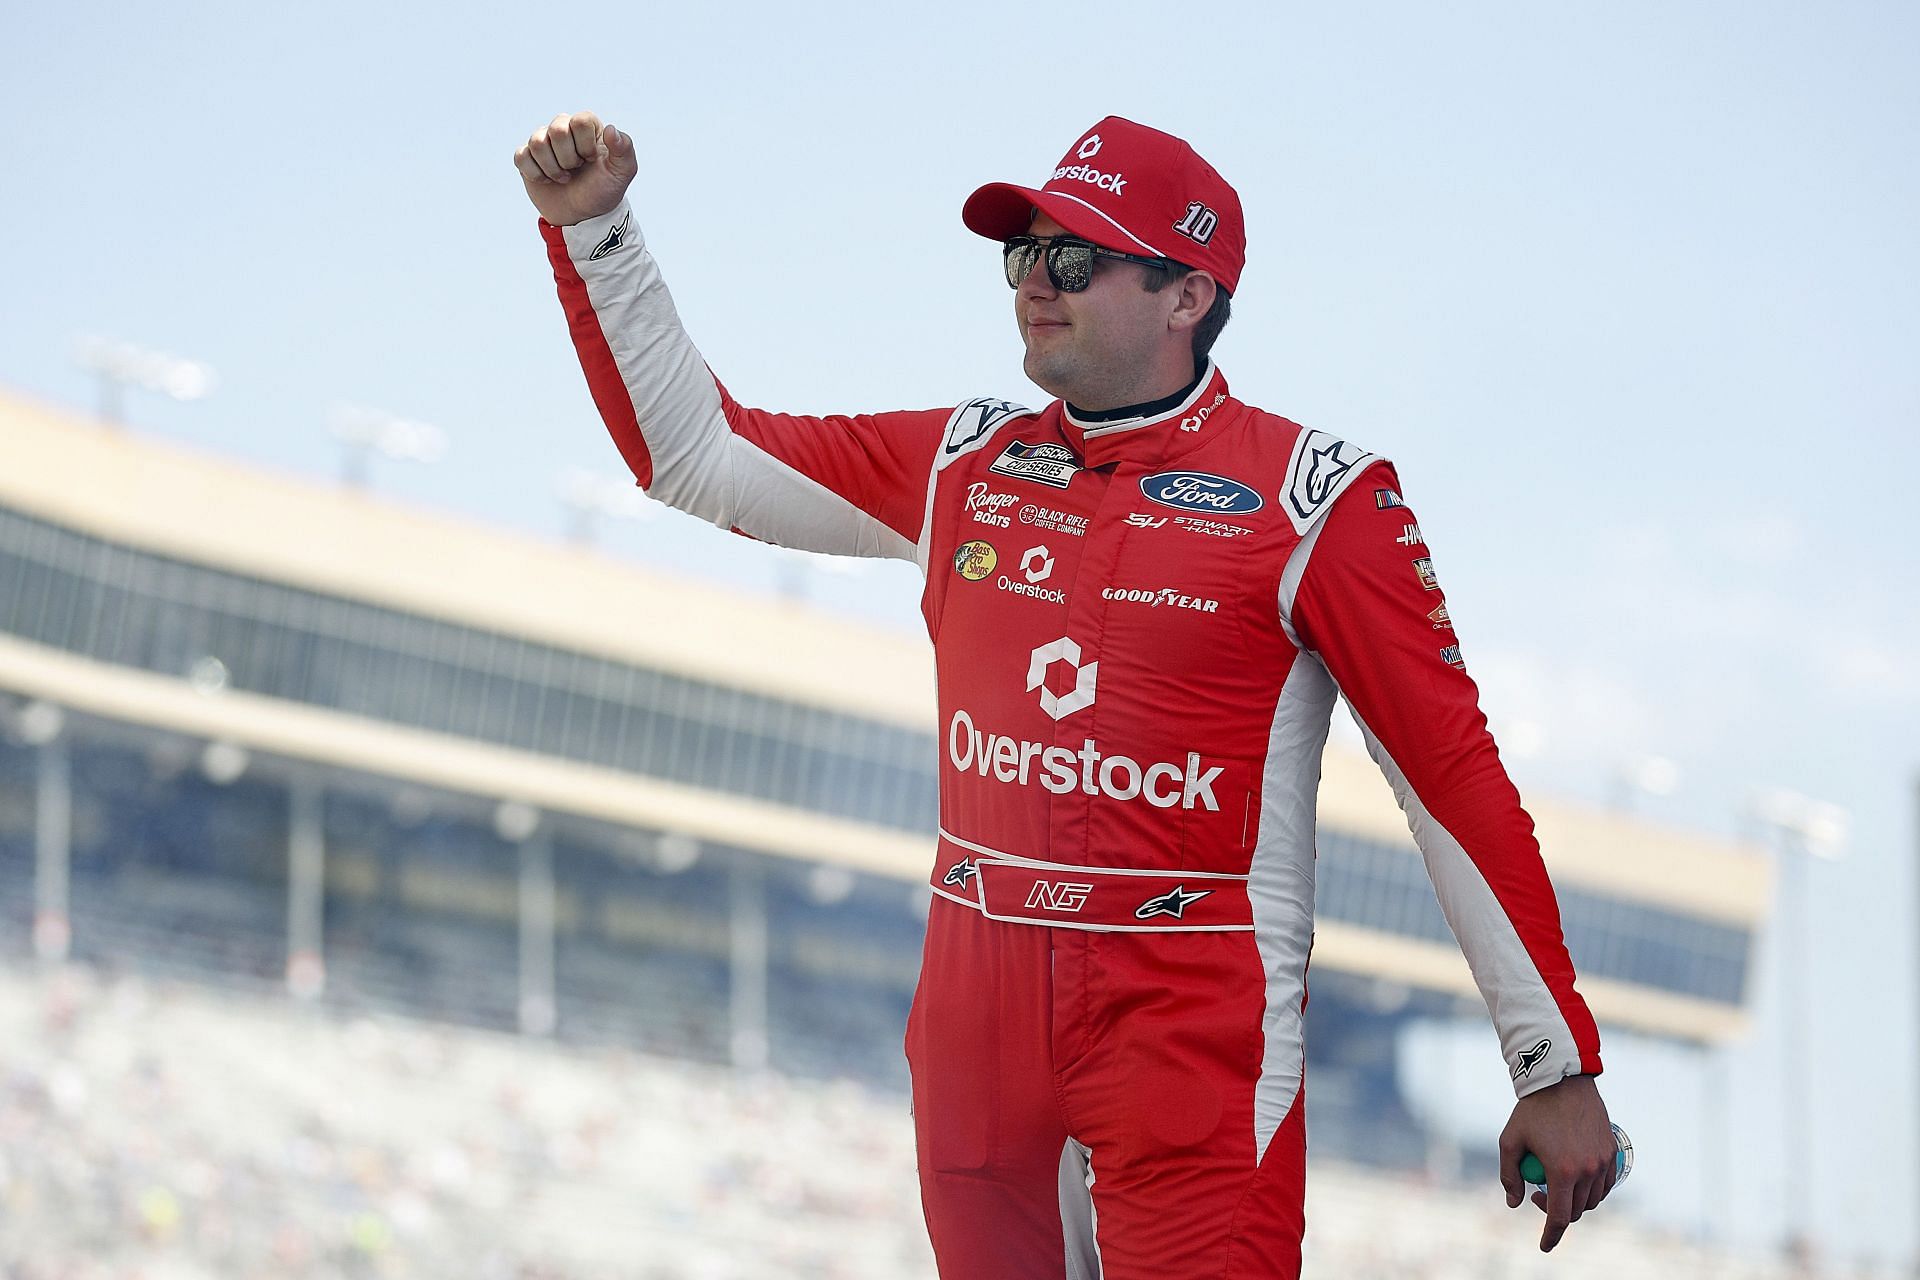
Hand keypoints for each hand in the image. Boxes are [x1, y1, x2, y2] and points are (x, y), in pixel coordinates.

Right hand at [514, 111, 636, 226]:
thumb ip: (624, 148)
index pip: (580, 121)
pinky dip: (536, 174)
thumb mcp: (623, 172)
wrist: (584, 215)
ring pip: (537, 143)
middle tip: (575, 169)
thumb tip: (610, 129)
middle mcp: (563, 127)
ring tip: (564, 177)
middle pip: (557, 129)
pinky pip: (521, 156)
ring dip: (553, 168)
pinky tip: (547, 180)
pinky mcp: (527, 156)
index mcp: (587, 125)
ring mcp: (543, 141)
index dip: (585, 145)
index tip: (591, 160)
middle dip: (568, 158)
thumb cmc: (604, 190)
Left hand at [1497, 1074, 1616, 1251]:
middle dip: (1557, 1212)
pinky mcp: (1612, 1151)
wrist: (1561, 1080)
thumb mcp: (1509, 1141)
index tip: (1544, 1245)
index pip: (1559, 1217)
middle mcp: (1587, 1170)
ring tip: (1555, 1182)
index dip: (1551, 1235)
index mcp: (1562, 1171)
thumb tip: (1514, 1203)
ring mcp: (1603, 1161)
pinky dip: (1592, 1188)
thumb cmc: (1531, 1110)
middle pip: (1576, 1210)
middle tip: (1538, 1194)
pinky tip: (1577, 1177)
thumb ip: (1509, 1175)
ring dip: (1575, 1200)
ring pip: (1592, 1199)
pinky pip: (1606, 1183)